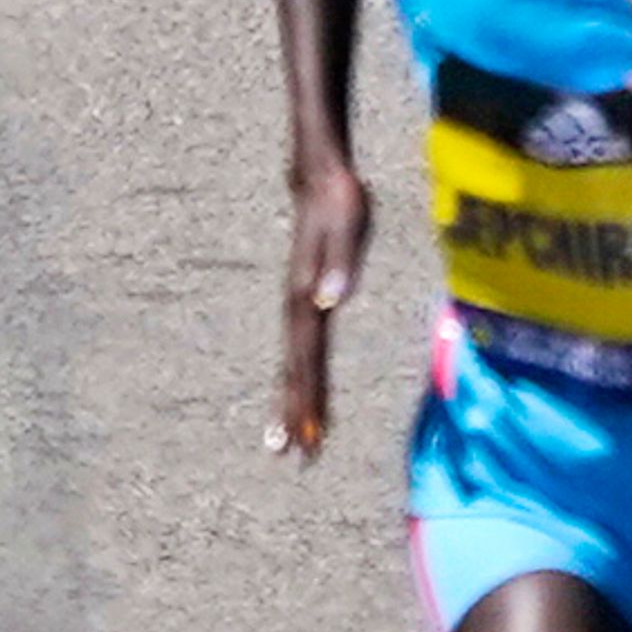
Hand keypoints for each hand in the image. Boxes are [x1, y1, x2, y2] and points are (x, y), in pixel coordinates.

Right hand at [267, 152, 370, 457]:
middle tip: (294, 456)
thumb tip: (330, 301)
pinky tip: (298, 398)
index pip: (308, 356)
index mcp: (306, 293)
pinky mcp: (304, 299)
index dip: (308, 394)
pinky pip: (300, 348)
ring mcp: (297, 303)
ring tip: (283, 445)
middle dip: (295, 413)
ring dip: (289, 403)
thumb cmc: (339, 196)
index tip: (309, 431)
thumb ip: (339, 262)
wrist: (319, 175)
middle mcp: (297, 304)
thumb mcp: (348, 221)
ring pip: (292, 364)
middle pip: (294, 369)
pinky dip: (297, 378)